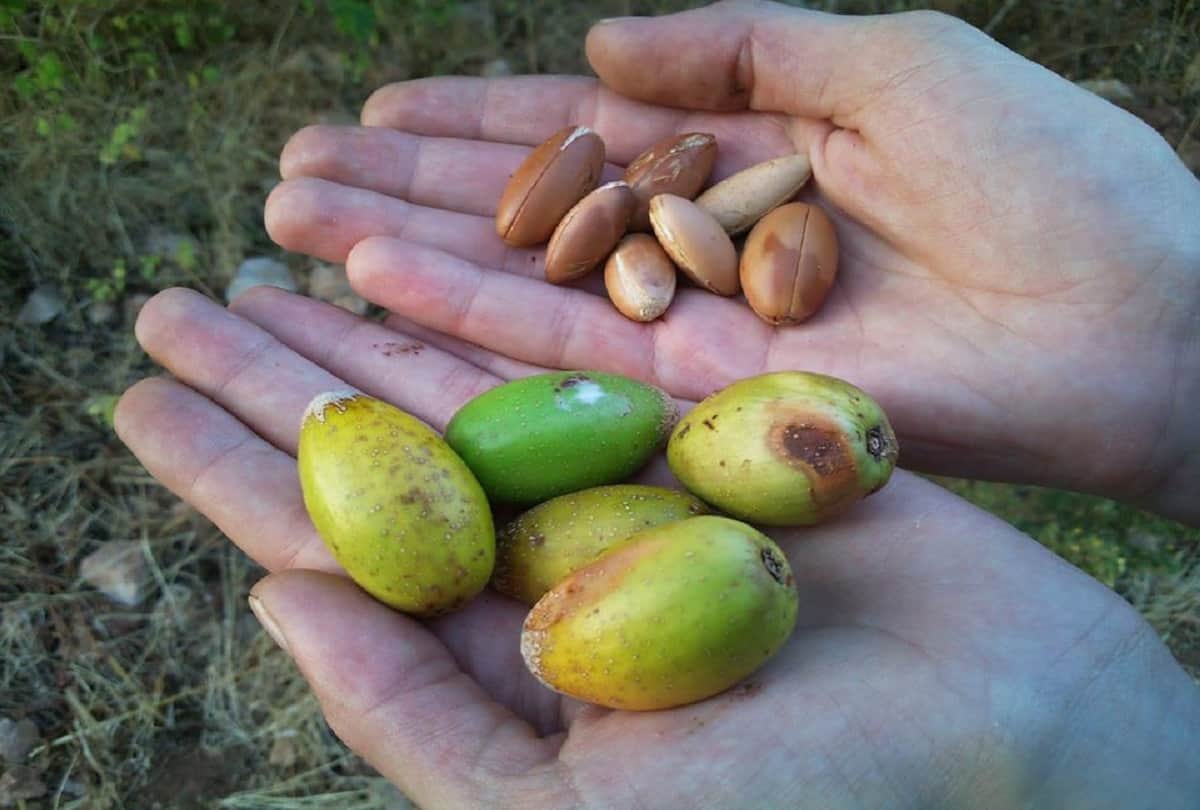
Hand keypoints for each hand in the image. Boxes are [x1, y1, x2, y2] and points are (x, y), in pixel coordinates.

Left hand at [115, 287, 1198, 807]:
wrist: (1015, 741)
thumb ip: (421, 729)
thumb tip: (276, 610)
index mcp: (505, 671)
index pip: (331, 557)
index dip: (229, 477)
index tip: (143, 404)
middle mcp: (552, 577)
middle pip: (380, 457)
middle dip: (273, 379)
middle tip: (173, 304)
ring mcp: (628, 498)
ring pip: (464, 389)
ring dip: (364, 323)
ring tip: (269, 253)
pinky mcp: (708, 439)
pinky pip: (576, 357)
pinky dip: (496, 306)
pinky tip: (415, 258)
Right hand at [265, 1, 1199, 523]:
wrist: (1126, 314)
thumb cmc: (1037, 168)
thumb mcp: (883, 56)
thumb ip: (736, 43)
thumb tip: (591, 39)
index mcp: (740, 156)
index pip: (579, 137)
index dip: (475, 123)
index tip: (378, 107)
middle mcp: (697, 247)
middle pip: (525, 218)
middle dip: (405, 190)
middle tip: (287, 168)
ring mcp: (692, 327)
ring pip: (518, 287)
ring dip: (401, 250)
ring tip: (289, 220)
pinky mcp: (700, 397)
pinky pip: (562, 354)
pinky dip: (464, 315)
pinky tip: (369, 280)